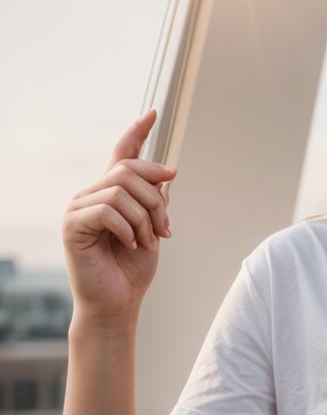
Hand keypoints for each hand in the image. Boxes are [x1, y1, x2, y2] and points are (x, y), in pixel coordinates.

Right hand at [61, 109, 177, 324]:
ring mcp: (79, 208)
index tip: (153, 113)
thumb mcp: (153, 229)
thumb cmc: (132, 269)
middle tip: (166, 229)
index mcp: (112, 193)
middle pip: (130, 171)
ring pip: (122, 190)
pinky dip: (128, 228)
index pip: (123, 154)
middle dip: (157, 199)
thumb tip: (165, 175)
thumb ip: (156, 202)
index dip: (137, 133)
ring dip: (146, 218)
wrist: (117, 302)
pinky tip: (131, 245)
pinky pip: (108, 210)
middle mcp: (92, 194)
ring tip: (148, 241)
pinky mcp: (73, 224)